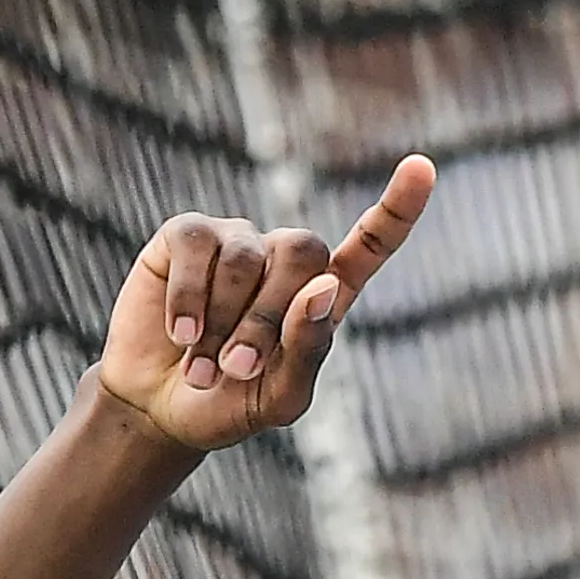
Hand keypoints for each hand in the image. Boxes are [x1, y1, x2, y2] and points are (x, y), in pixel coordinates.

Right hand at [96, 154, 435, 452]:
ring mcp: (235, 241)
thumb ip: (310, 350)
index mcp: (322, 295)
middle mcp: (282, 259)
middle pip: (303, 252)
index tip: (422, 168)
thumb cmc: (228, 405)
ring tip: (203, 366)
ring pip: (246, 257)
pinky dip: (189, 298)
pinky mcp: (186, 236)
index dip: (397, 209)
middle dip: (270, 316)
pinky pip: (197, 247)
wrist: (158, 409)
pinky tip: (181, 335)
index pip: (370, 246)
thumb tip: (323, 286)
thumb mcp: (279, 399)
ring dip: (223, 321)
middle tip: (239, 368)